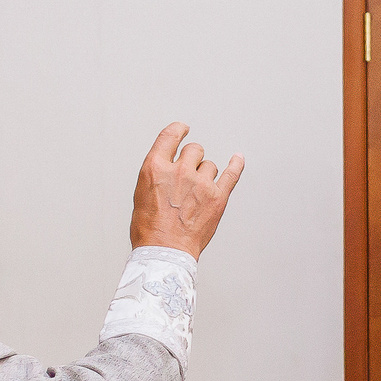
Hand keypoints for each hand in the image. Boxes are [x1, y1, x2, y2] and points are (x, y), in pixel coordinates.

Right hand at [130, 121, 243, 256]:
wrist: (164, 251)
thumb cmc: (149, 228)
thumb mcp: (142, 192)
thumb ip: (159, 173)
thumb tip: (171, 165)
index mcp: (155, 167)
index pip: (170, 136)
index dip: (178, 130)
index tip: (183, 129)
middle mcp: (179, 171)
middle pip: (194, 150)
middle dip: (192, 159)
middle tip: (188, 176)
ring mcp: (200, 183)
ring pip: (209, 166)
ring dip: (205, 174)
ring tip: (196, 194)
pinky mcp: (218, 197)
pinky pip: (231, 173)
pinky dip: (236, 165)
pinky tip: (238, 159)